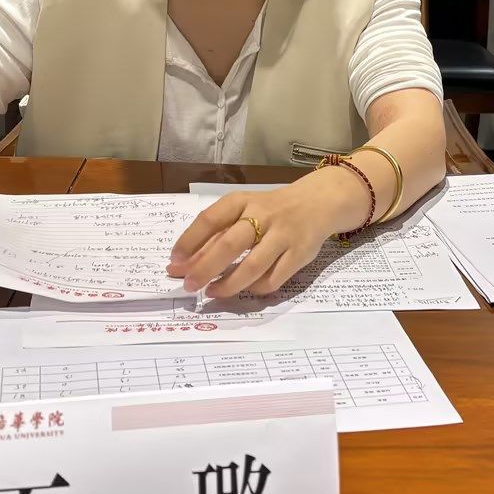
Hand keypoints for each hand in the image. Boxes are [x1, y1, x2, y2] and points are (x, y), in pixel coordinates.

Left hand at [168, 178, 350, 297]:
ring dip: (228, 284)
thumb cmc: (269, 210)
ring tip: (212, 292)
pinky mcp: (300, 254)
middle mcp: (263, 215)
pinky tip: (243, 290)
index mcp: (242, 200)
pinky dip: (255, 288)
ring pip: (253, 266)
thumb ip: (213, 237)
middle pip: (230, 244)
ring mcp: (283, 235)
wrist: (318, 203)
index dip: (190, 241)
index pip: (210, 219)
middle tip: (189, 286)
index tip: (174, 261)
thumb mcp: (241, 212)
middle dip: (205, 268)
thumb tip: (179, 266)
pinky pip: (274, 278)